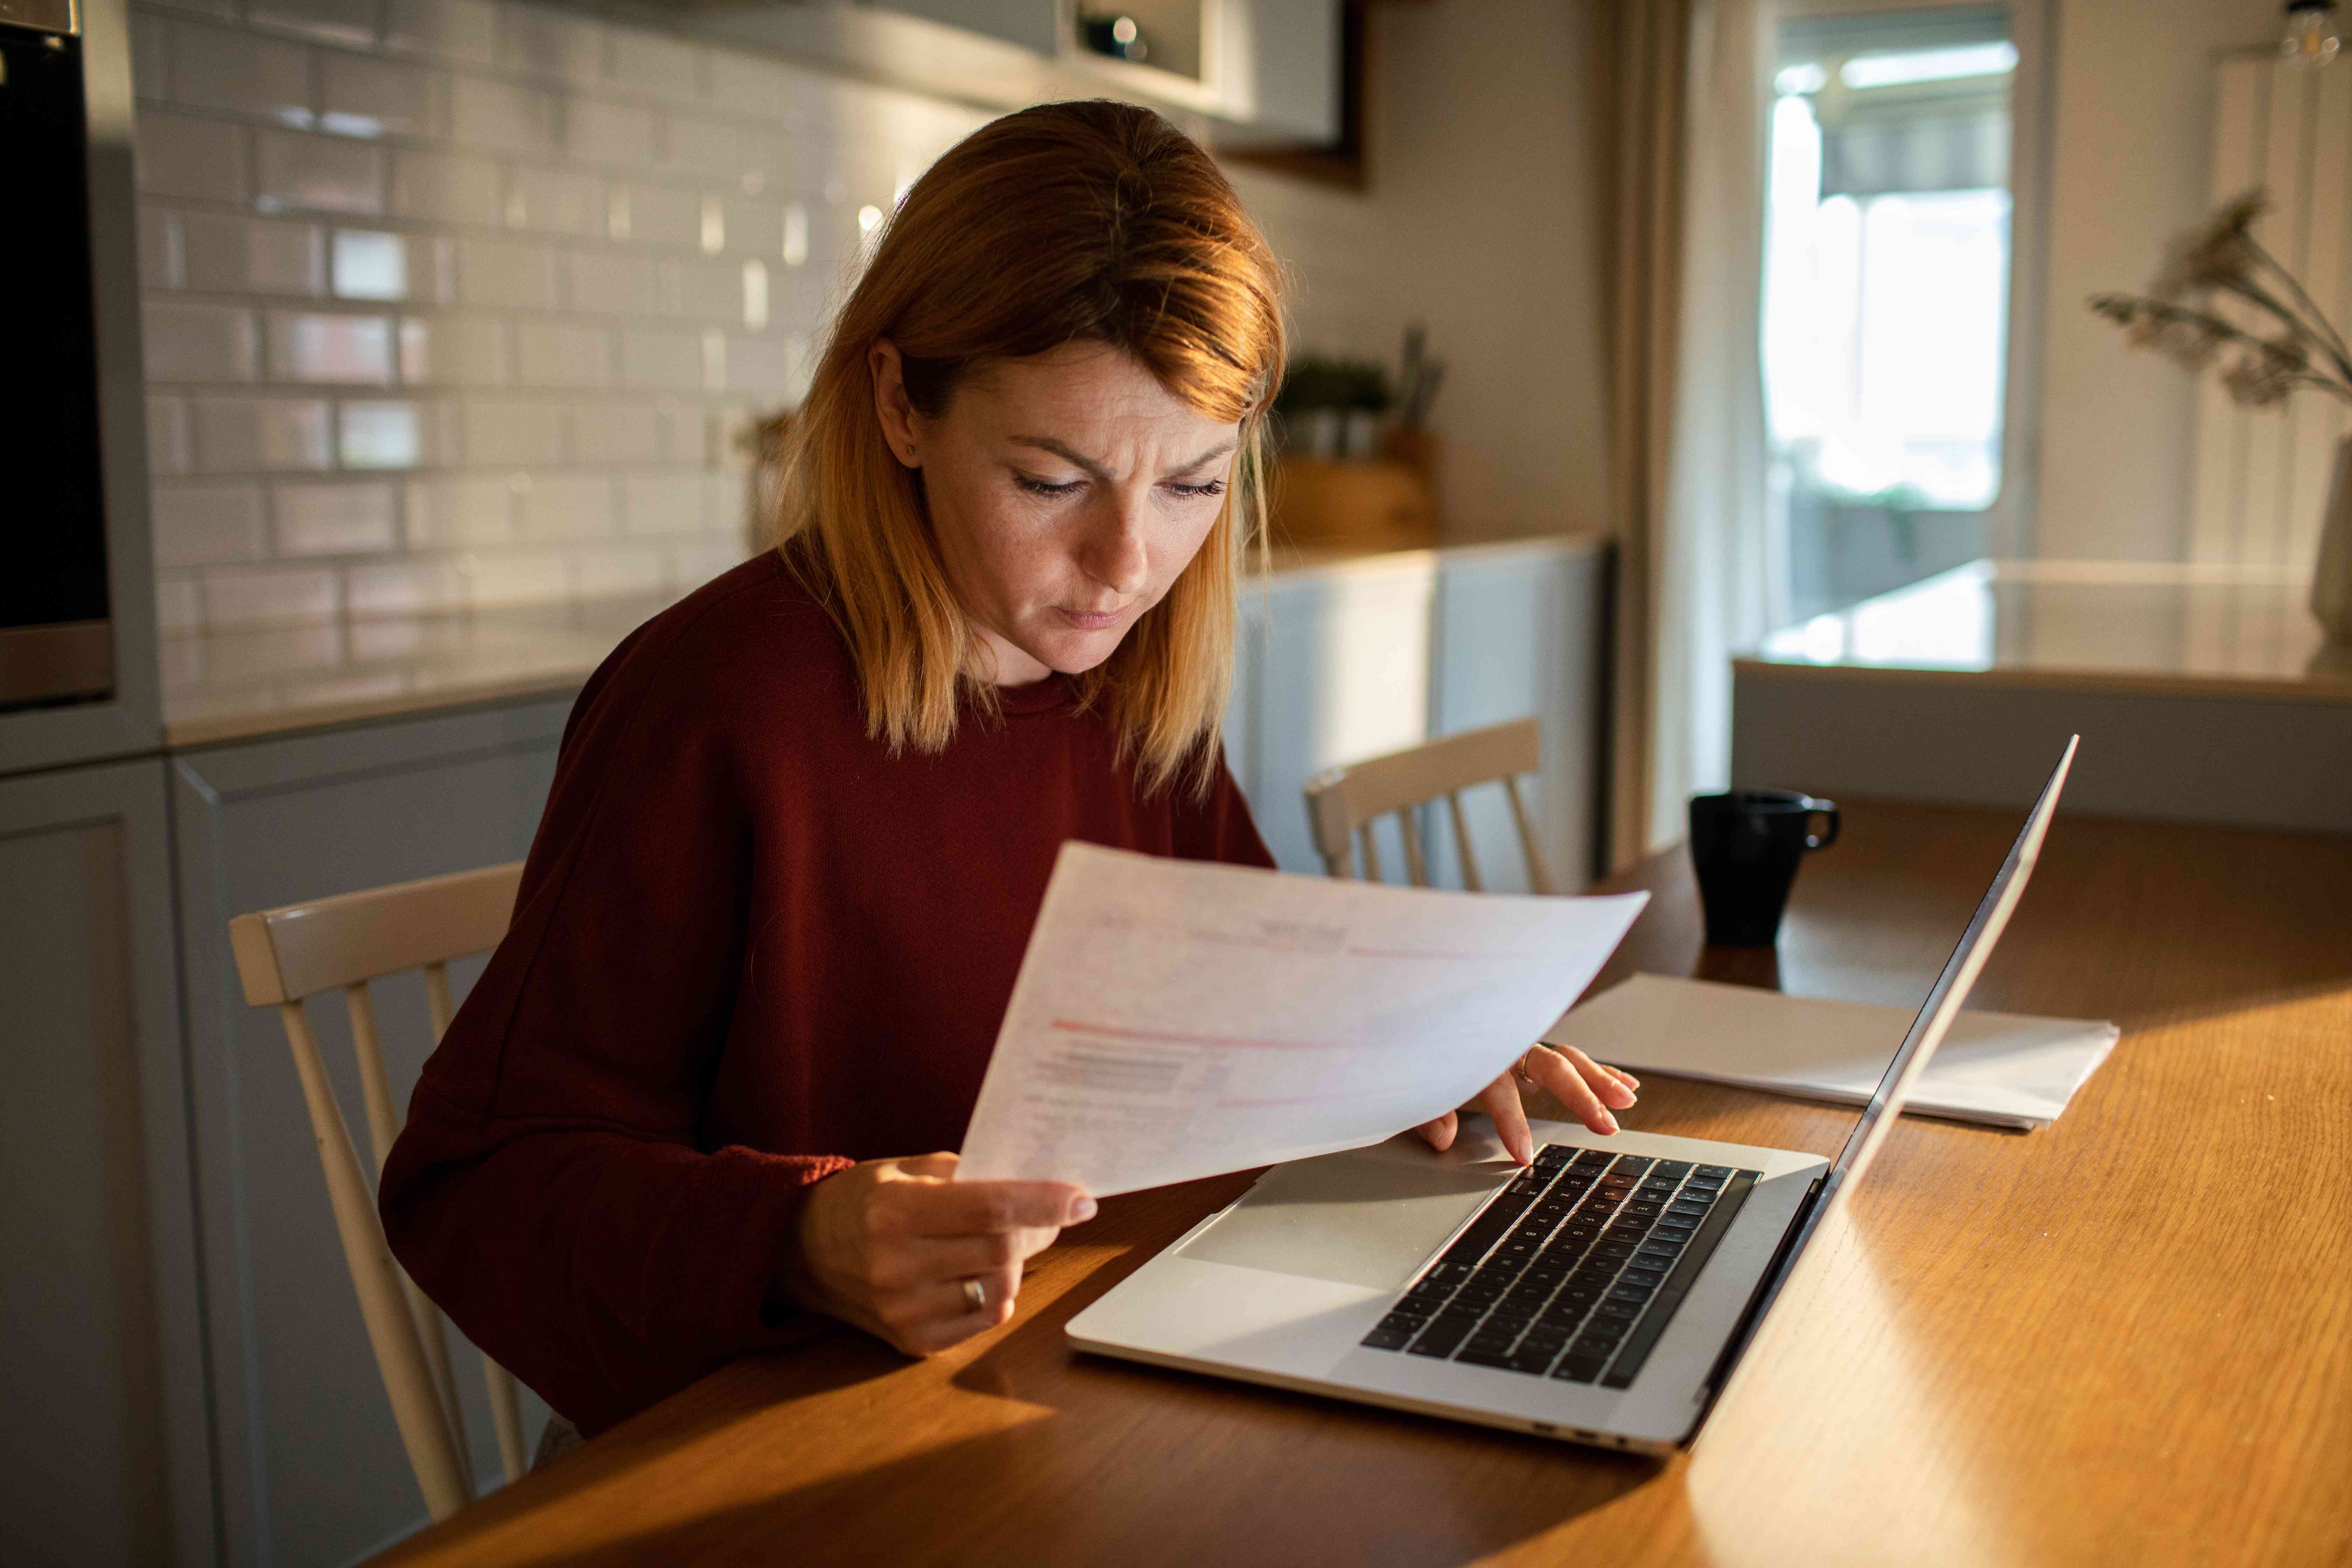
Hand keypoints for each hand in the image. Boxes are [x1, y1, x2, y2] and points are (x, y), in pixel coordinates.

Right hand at [779, 1153, 1094, 1355]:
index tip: (1082, 1197)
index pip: (990, 1208)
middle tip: (1051, 1213)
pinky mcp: (911, 1342)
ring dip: (1014, 1262)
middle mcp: (896, 1267)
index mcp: (894, 1212)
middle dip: (1038, 1229)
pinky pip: (984, 1319)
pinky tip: (975, 1273)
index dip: (1044, 1202)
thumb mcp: (905, 1168)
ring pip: (1001, 1289)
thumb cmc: (862, 1200)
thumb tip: (1038, 1184)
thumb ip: (968, 1174)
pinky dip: (995, 1294)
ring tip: (999, 1241)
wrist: (800, 1251)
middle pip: (1001, 1249)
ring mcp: (903, 1311)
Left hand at [1411, 1045, 1640, 1165]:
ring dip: (1600, 1079)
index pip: (1499, 1091)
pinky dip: (1599, 1070)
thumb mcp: (1416, 1082)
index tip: (1522, 1156)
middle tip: (1605, 1127)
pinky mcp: (1534, 1048)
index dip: (1511, 1123)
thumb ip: (1429, 1110)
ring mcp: (1523, 1044)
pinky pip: (1572, 1057)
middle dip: (1579, 1096)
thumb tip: (1443, 1139)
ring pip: (1568, 1058)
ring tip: (1627, 1101)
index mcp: (1476, 1054)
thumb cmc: (1420, 1049)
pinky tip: (1626, 1085)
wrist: (1420, 1010)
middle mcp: (1505, 1045)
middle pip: (1549, 1067)